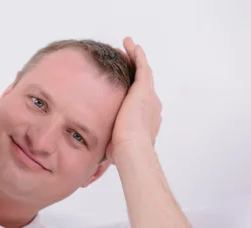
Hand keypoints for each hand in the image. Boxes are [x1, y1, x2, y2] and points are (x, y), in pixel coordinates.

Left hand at [107, 37, 162, 163]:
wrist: (132, 149)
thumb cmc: (124, 154)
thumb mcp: (116, 148)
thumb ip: (111, 146)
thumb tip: (99, 159)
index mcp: (146, 121)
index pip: (139, 104)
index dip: (133, 95)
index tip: (127, 90)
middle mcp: (151, 106)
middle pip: (143, 86)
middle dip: (136, 74)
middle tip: (129, 63)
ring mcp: (149, 96)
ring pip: (143, 73)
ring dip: (136, 60)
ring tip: (130, 48)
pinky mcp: (143, 88)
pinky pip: (142, 65)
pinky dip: (137, 55)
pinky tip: (131, 45)